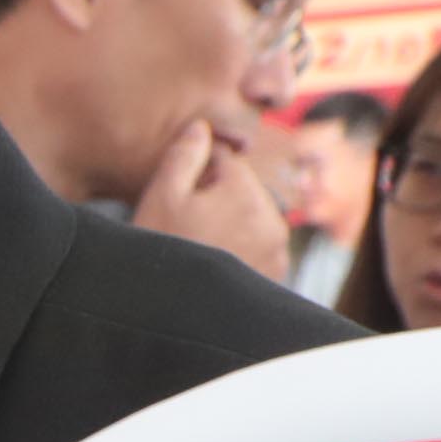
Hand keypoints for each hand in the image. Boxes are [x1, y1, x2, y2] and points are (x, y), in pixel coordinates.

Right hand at [132, 109, 301, 283]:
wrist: (170, 314)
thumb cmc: (162, 249)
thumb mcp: (162, 196)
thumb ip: (185, 155)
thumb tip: (203, 127)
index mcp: (247, 193)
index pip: (228, 163)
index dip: (198, 176)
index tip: (181, 201)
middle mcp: (273, 218)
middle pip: (244, 191)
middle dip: (218, 201)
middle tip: (187, 227)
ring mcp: (278, 250)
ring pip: (252, 218)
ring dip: (231, 224)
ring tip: (199, 248)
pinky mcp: (276, 274)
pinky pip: (259, 247)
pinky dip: (242, 250)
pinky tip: (214, 264)